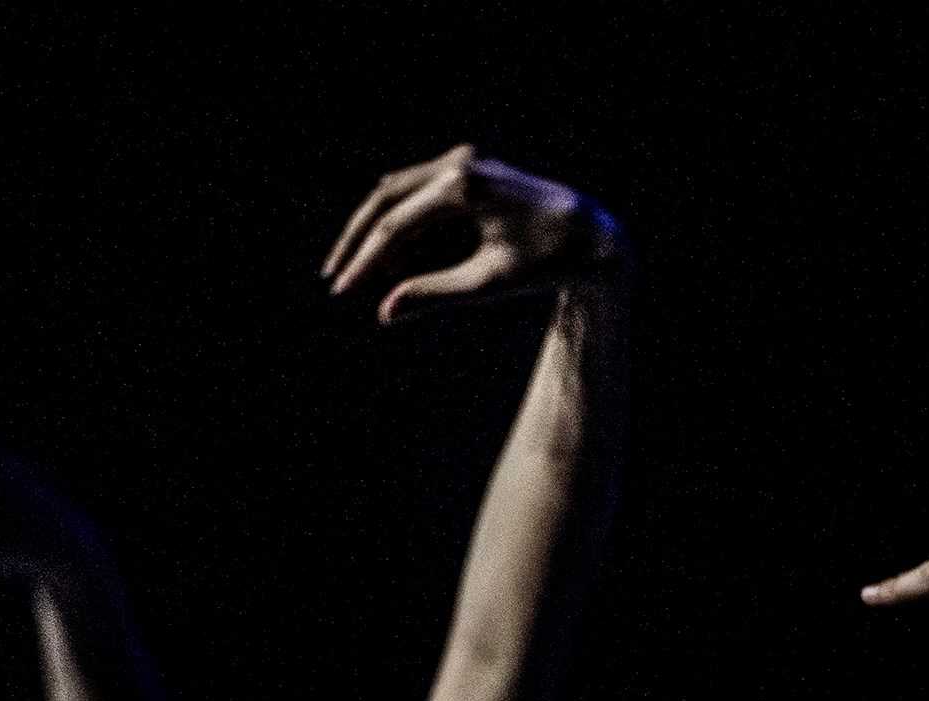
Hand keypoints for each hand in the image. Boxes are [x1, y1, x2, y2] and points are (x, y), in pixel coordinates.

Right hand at [322, 146, 618, 325]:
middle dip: (357, 239)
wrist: (593, 236)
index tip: (342, 290)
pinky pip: (421, 194)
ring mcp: (464, 160)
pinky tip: (401, 262)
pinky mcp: (469, 168)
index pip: (395, 224)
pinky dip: (406, 226)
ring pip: (399, 192)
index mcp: (464, 187)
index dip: (364, 261)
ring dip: (380, 233)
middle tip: (334, 277)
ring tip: (368, 276)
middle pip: (385, 197)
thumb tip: (386, 312)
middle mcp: (461, 163)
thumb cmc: (547, 263)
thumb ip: (436, 294)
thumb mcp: (489, 284)